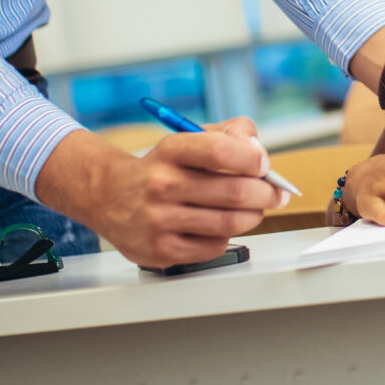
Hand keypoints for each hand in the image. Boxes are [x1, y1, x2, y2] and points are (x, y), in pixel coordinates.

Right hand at [35, 118, 286, 268]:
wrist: (109, 196)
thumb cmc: (162, 167)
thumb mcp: (189, 138)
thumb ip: (232, 135)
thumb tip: (260, 154)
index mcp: (171, 150)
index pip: (221, 151)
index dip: (253, 158)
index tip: (263, 165)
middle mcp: (162, 184)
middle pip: (234, 191)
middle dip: (266, 193)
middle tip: (275, 193)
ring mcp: (159, 220)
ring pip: (229, 222)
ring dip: (253, 216)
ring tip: (254, 210)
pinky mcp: (160, 250)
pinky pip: (214, 246)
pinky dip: (227, 236)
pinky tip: (221, 226)